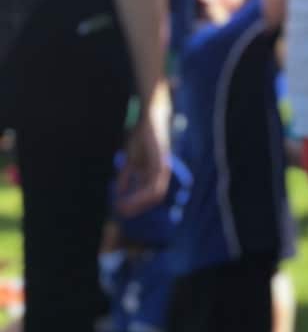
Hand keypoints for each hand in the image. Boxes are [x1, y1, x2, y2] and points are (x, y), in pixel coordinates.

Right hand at [115, 90, 170, 215]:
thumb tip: (120, 193)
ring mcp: (164, 168)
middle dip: (137, 207)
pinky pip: (155, 182)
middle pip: (154, 198)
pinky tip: (128, 195)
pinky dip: (142, 192)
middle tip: (120, 213)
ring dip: (138, 203)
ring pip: (155, 194)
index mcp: (156, 174)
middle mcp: (162, 173)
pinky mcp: (161, 162)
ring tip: (122, 207)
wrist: (149, 119)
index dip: (136, 205)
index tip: (120, 211)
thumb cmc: (142, 138)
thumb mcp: (131, 161)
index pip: (150, 196)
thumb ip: (128, 176)